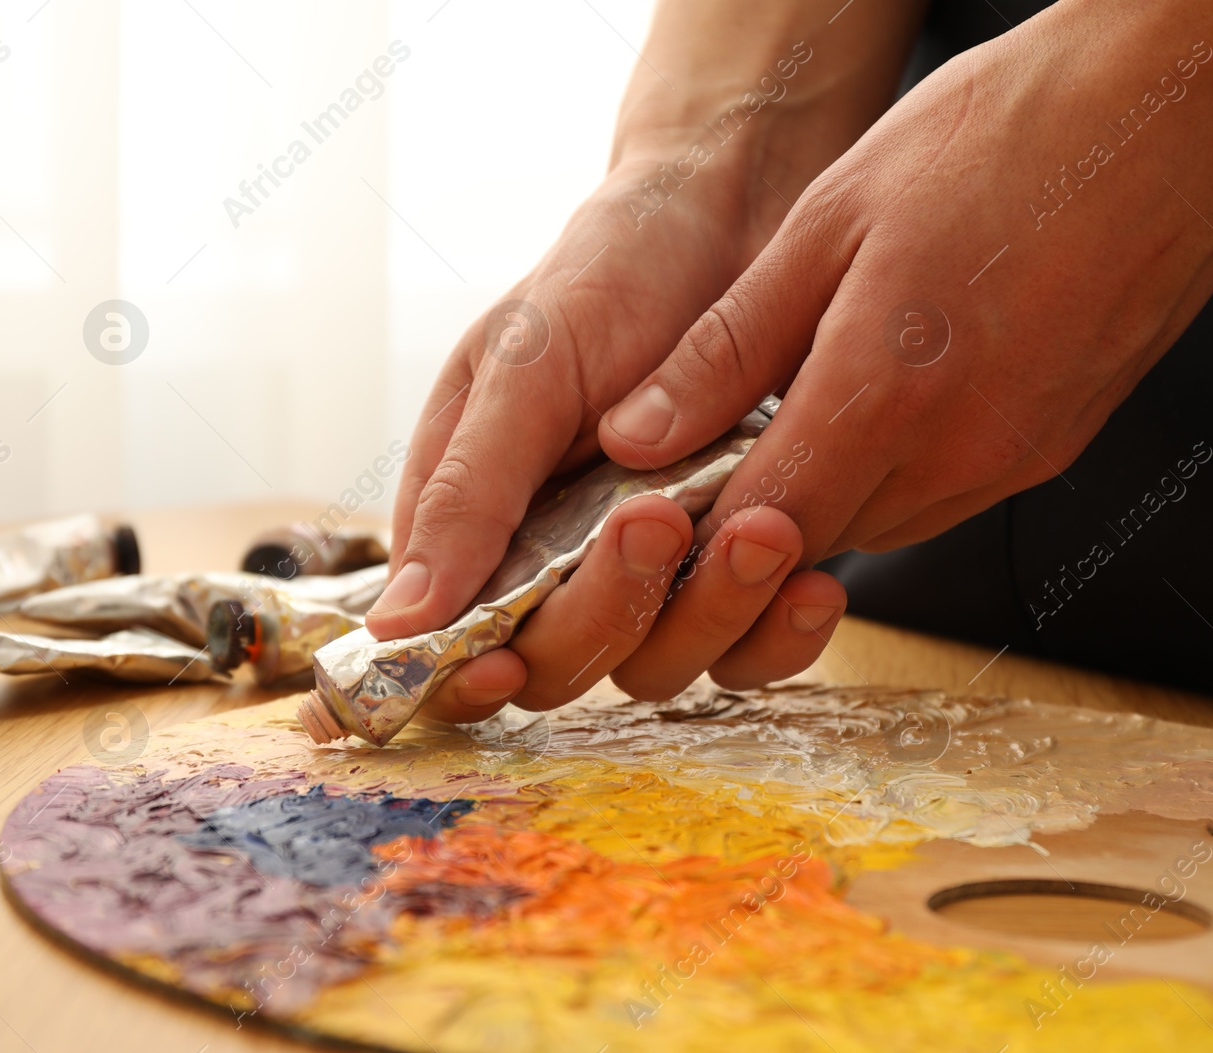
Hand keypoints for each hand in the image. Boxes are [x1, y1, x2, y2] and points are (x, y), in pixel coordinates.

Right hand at [371, 1, 924, 719]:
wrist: (737, 216)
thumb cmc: (609, 274)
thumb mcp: (524, 368)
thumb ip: (468, 492)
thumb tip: (399, 621)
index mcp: (476, 519)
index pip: (451, 643)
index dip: (466, 675)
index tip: (503, 659)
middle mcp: (557, 563)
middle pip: (560, 665)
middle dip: (605, 611)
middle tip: (653, 518)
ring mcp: (651, 573)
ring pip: (661, 663)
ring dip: (707, 613)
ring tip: (756, 528)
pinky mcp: (734, 570)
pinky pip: (750, 646)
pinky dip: (780, 631)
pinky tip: (813, 586)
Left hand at [598, 0, 1212, 592]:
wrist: (1178, 109)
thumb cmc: (1006, 134)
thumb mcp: (831, 221)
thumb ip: (728, 349)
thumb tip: (637, 436)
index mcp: (888, 392)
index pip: (757, 526)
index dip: (693, 534)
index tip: (654, 509)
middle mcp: (961, 453)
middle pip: (816, 542)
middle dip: (752, 519)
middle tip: (708, 459)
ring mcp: (1019, 460)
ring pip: (882, 527)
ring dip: (827, 497)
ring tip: (796, 418)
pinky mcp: (1057, 450)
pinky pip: (947, 498)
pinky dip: (896, 474)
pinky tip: (883, 404)